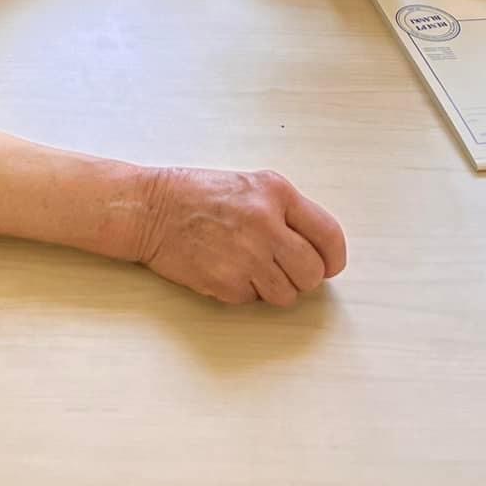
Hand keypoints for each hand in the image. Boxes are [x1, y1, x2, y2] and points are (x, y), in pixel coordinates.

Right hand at [135, 166, 348, 305]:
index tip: (330, 265)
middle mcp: (266, 224)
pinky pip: (254, 300)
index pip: (329, 235)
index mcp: (276, 193)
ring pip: (287, 294)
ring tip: (251, 266)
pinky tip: (227, 268)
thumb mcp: (251, 186)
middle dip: (305, 277)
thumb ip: (286, 211)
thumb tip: (317, 248)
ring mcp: (247, 256)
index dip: (334, 258)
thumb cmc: (196, 195)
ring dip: (274, 287)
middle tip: (287, 269)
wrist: (151, 210)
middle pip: (312, 272)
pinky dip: (245, 291)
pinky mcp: (227, 282)